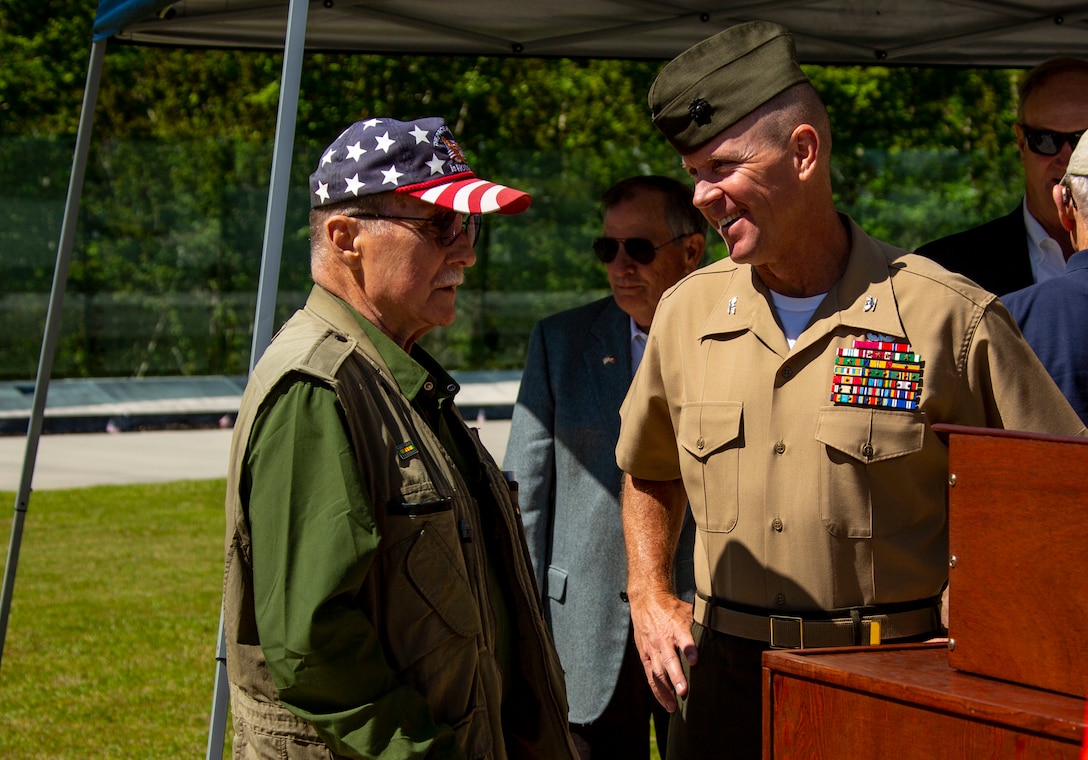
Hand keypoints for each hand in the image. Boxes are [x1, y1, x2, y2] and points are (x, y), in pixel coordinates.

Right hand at [629, 589, 695, 711]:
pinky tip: (665, 703)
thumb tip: (728, 631)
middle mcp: (663, 638)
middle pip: (669, 659)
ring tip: (674, 706)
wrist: (647, 601)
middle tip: (684, 691)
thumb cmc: (673, 609)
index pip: (683, 638)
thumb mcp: (688, 610)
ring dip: (665, 689)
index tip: (695, 661)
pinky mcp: (644, 655)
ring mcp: (652, 648)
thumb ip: (703, 624)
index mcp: (676, 626)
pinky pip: (650, 675)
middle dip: (676, 676)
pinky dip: (657, 690)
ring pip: (657, 671)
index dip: (689, 649)